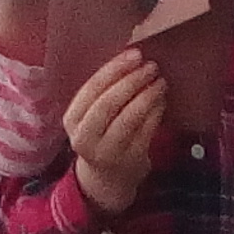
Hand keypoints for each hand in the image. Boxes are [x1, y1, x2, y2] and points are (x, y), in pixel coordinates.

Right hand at [64, 48, 168, 214]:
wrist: (105, 179)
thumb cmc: (100, 136)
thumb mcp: (91, 116)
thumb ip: (104, 92)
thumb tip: (131, 57)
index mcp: (72, 120)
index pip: (91, 90)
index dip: (114, 70)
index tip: (134, 55)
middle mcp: (85, 138)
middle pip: (108, 104)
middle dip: (132, 81)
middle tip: (151, 66)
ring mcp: (108, 152)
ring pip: (129, 118)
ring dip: (148, 95)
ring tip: (160, 81)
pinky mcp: (131, 160)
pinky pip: (146, 131)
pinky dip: (156, 112)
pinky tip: (162, 100)